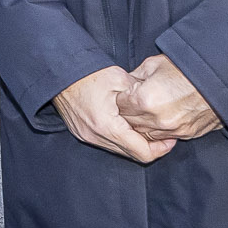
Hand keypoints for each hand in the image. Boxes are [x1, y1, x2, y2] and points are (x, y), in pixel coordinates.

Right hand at [56, 65, 173, 162]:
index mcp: (107, 126)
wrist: (57, 73)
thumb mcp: (119, 78)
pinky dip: (121, 138)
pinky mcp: (82, 133)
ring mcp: (87, 137)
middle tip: (163, 134)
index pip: (142, 152)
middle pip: (132, 155)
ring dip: (135, 143)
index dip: (161, 149)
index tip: (170, 139)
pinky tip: (128, 125)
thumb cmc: (85, 73)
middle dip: (150, 147)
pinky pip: (108, 143)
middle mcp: (96, 136)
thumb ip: (140, 95)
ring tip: (146, 128)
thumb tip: (155, 105)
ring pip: (120, 151)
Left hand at [116, 55, 222, 143]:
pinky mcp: (185, 134)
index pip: (119, 105)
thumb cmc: (189, 69)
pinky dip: (157, 129)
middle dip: (128, 111)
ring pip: (144, 133)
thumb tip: (125, 84)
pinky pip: (162, 137)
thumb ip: (135, 77)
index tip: (124, 92)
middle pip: (129, 121)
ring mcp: (171, 129)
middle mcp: (156, 119)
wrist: (221, 80)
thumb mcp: (155, 64)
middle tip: (132, 101)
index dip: (120, 97)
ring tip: (145, 109)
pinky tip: (159, 117)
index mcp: (145, 99)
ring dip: (141, 123)